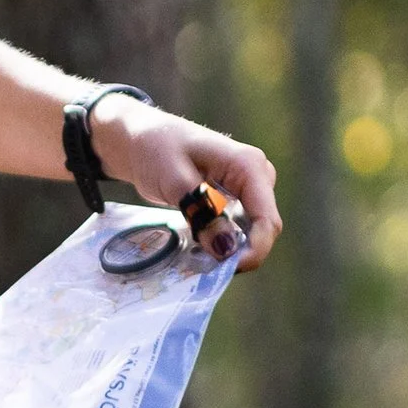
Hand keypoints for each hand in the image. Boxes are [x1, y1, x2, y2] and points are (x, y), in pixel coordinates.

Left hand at [95, 99, 280, 269]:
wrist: (140, 138)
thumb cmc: (155, 149)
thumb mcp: (174, 181)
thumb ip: (201, 213)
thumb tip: (226, 249)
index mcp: (248, 166)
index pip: (266, 218)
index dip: (255, 249)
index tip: (227, 269)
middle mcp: (257, 175)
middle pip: (263, 227)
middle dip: (241, 252)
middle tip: (205, 267)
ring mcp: (248, 187)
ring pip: (251, 230)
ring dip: (230, 249)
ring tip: (198, 259)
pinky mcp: (235, 197)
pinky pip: (238, 227)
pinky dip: (221, 241)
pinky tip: (199, 248)